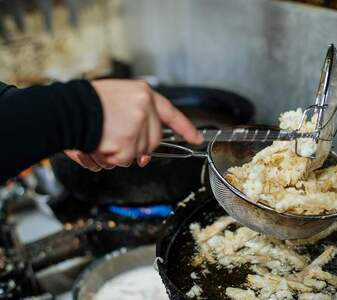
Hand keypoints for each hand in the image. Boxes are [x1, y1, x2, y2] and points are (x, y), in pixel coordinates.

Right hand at [65, 79, 202, 170]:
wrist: (65, 109)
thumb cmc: (84, 103)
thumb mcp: (116, 97)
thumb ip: (135, 117)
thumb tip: (143, 152)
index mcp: (143, 94)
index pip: (172, 114)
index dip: (186, 128)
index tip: (196, 139)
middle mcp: (144, 109)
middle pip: (153, 140)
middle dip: (139, 148)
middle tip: (120, 144)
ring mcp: (137, 126)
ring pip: (137, 153)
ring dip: (119, 153)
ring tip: (101, 140)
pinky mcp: (128, 143)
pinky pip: (124, 160)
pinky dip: (110, 159)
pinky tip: (98, 147)